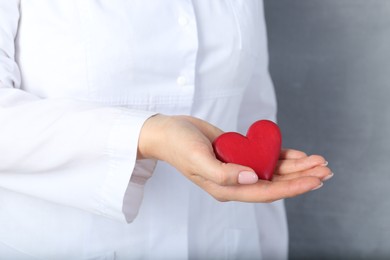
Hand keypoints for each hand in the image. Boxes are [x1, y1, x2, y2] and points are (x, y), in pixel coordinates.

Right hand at [138, 115, 331, 202]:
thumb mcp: (197, 159)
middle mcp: (235, 181)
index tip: (314, 180)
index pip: (264, 192)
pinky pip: (264, 157)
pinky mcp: (239, 153)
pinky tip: (298, 155)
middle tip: (326, 170)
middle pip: (274, 183)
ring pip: (273, 171)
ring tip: (320, 161)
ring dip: (297, 167)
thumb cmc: (178, 144)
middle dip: (301, 177)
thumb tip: (252, 178)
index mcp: (226, 188)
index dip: (291, 187)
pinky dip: (282, 157)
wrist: (167, 131)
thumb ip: (223, 173)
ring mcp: (238, 167)